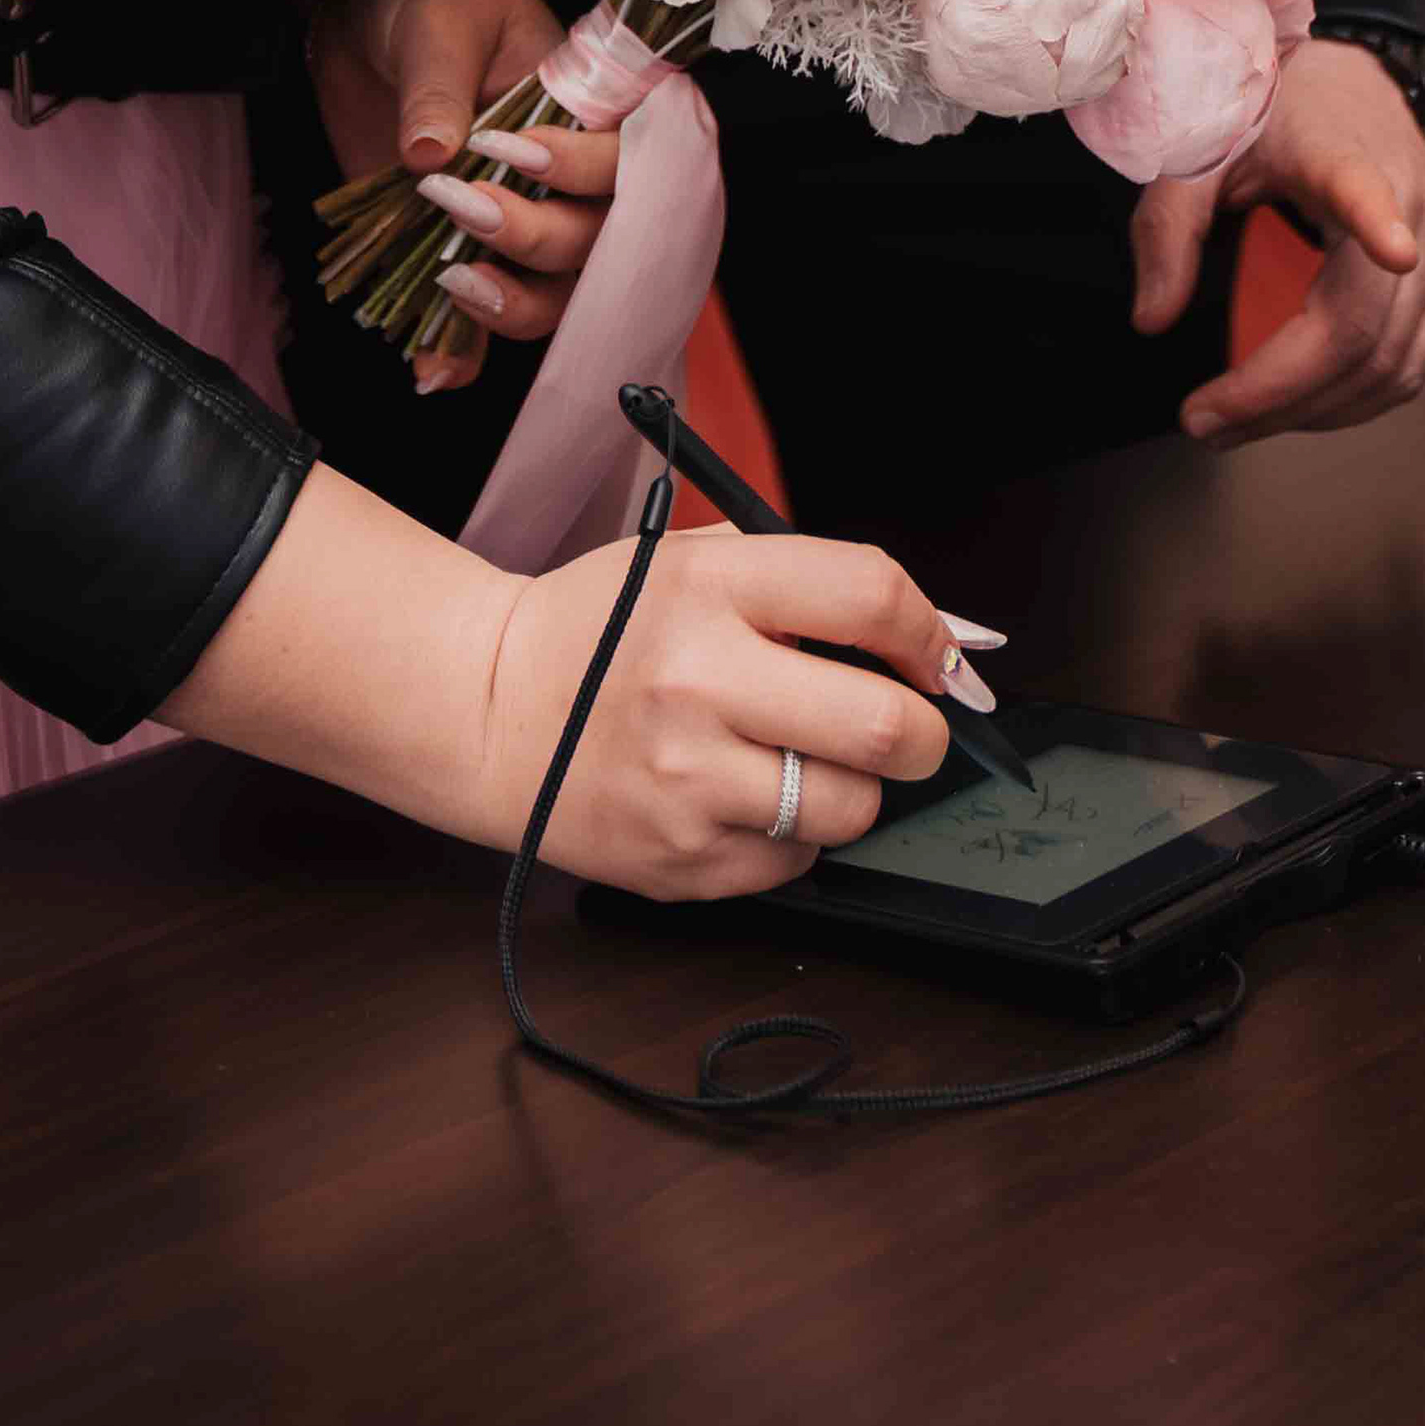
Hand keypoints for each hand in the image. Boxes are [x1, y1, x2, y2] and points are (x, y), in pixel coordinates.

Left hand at [307, 0, 620, 382]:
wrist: (367, 10)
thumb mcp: (439, 17)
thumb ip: (440, 84)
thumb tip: (432, 153)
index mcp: (587, 109)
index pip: (624, 160)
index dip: (581, 171)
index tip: (509, 150)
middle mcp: (566, 178)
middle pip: (595, 242)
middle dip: (537, 238)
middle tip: (460, 204)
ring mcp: (519, 220)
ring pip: (556, 298)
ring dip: (514, 306)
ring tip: (454, 282)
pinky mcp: (465, 250)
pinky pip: (483, 322)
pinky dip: (462, 354)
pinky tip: (430, 367)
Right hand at [474, 516, 955, 897]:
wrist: (489, 710)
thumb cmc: (599, 630)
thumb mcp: (689, 562)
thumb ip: (800, 583)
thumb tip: (930, 635)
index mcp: (708, 587)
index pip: (870, 597)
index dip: (928, 633)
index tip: (935, 658)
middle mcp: (698, 683)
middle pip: (883, 727)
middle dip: (922, 732)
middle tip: (907, 729)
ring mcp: (687, 784)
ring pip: (849, 808)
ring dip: (850, 788)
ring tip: (800, 760)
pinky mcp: (679, 863)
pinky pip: (795, 863)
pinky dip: (791, 837)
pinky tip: (743, 799)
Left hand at [1128, 36, 1424, 447]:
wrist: (1355, 87)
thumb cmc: (1276, 119)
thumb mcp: (1205, 149)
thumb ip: (1169, 227)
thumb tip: (1152, 321)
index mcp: (1346, 155)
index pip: (1365, 188)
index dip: (1379, 221)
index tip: (1395, 249)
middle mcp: (1413, 206)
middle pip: (1359, 330)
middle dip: (1278, 395)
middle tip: (1202, 423)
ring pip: (1390, 366)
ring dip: (1311, 413)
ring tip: (1235, 425)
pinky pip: (1408, 367)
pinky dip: (1349, 401)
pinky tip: (1293, 405)